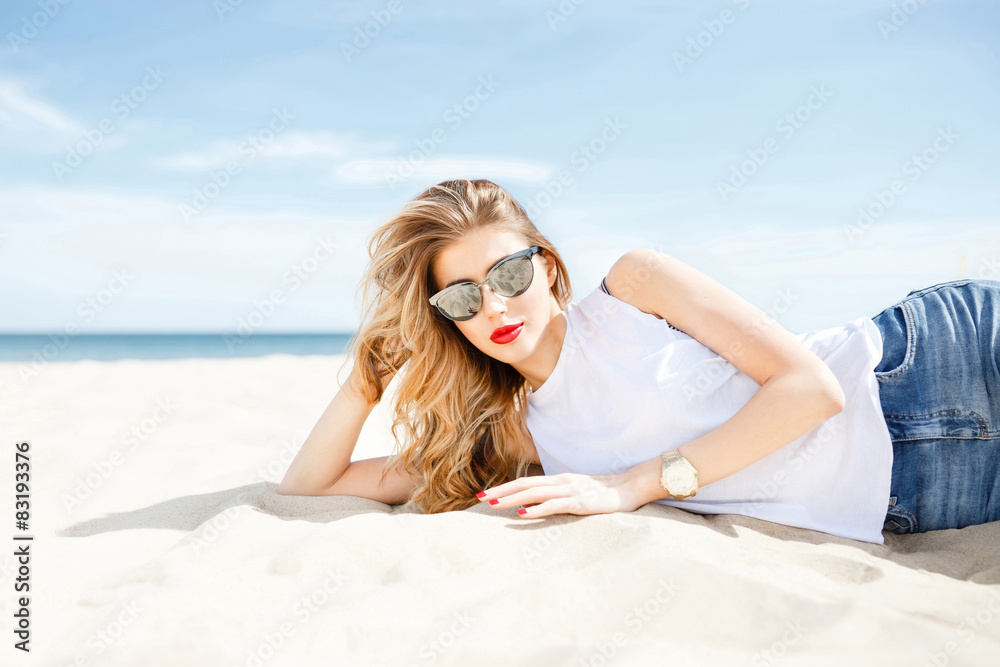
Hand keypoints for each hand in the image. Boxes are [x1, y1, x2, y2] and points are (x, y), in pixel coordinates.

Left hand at [475, 472, 645, 517]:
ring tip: (493, 504)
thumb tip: (535, 506)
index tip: (486, 494)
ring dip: (512, 498)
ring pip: (534, 492)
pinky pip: (554, 505)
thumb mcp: (576, 493)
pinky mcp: (580, 502)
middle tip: (479, 498)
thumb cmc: (604, 493)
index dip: (505, 487)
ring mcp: (570, 490)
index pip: (525, 482)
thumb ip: (558, 497)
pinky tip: (523, 513)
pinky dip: (537, 509)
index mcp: (558, 480)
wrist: (631, 487)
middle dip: (500, 491)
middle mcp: (560, 482)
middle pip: (524, 484)